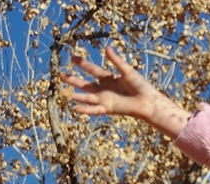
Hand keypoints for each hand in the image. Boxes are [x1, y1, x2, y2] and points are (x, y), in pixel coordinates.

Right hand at [62, 46, 190, 138]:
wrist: (149, 102)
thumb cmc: (141, 86)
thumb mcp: (127, 71)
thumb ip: (117, 61)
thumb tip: (107, 48)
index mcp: (109, 78)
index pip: (93, 70)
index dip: (83, 64)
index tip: (72, 58)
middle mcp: (105, 89)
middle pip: (85, 84)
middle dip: (73, 80)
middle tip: (60, 74)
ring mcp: (105, 99)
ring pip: (87, 97)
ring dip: (76, 95)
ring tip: (64, 92)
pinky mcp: (108, 108)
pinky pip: (95, 109)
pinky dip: (86, 109)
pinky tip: (75, 108)